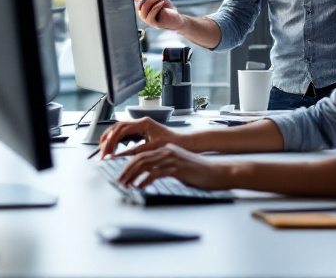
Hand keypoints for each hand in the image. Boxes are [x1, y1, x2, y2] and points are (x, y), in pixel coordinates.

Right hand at [96, 117, 182, 158]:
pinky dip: (117, 139)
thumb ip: (135, 151)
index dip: (111, 141)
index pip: (122, 129)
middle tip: (102, 153)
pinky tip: (113, 148)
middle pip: (117, 127)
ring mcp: (141, 125)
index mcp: (144, 123)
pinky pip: (125, 133)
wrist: (184, 142)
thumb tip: (119, 156)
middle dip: (107, 139)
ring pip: (120, 128)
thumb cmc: (172, 144)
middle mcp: (141, 121)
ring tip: (103, 150)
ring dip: (110, 138)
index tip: (107, 152)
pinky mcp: (141, 130)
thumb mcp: (152, 149)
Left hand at [117, 143, 233, 190]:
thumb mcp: (178, 167)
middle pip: (140, 158)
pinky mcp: (177, 168)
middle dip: (126, 170)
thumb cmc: (198, 172)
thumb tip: (148, 176)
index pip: (142, 154)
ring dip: (132, 175)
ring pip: (145, 164)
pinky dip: (145, 180)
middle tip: (119, 181)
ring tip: (126, 185)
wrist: (216, 172)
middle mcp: (167, 151)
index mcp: (166, 149)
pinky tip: (140, 187)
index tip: (121, 174)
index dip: (129, 164)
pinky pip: (156, 173)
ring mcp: (172, 159)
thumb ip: (164, 168)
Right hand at [133, 0, 184, 31]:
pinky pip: (151, 16)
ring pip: (143, 13)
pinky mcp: (155, 25)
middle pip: (139, 8)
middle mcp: (145, 17)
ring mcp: (149, 22)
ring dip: (150, 3)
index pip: (138, 4)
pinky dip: (156, 7)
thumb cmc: (167, 8)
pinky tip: (162, 3)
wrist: (177, 18)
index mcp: (144, 10)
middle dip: (147, 0)